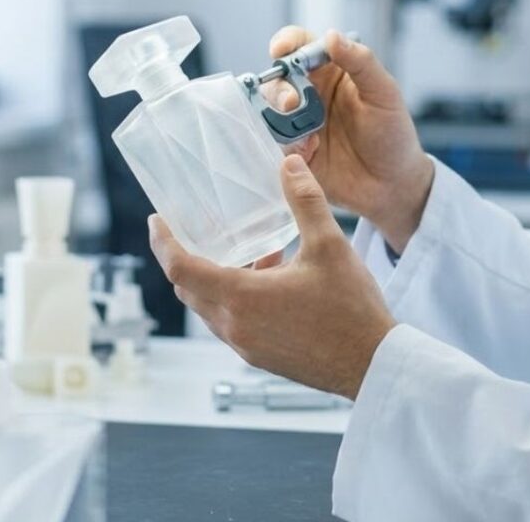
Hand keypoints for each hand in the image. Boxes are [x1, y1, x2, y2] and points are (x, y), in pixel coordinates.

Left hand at [149, 155, 395, 399]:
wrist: (373, 365)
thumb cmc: (352, 310)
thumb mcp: (330, 244)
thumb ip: (305, 201)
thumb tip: (288, 164)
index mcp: (242, 299)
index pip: (180, 269)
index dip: (163, 243)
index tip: (156, 220)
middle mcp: (236, 327)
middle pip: (189, 289)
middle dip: (184, 257)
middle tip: (189, 227)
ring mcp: (247, 346)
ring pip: (210, 307)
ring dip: (214, 277)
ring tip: (243, 247)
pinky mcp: (262, 356)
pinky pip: (232, 321)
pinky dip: (234, 295)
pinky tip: (270, 274)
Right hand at [264, 26, 433, 252]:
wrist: (394, 186)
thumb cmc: (394, 134)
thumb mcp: (384, 93)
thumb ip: (360, 62)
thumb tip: (331, 35)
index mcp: (331, 71)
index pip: (301, 45)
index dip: (286, 43)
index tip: (280, 50)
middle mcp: (310, 93)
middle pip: (277, 78)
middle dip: (278, 88)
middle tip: (291, 103)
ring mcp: (299, 123)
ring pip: (269, 109)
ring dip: (277, 117)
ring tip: (306, 135)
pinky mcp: (293, 152)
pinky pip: (274, 143)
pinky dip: (285, 145)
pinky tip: (308, 152)